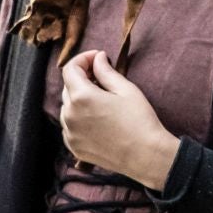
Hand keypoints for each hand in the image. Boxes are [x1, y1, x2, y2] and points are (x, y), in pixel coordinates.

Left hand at [59, 51, 177, 189]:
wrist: (145, 155)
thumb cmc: (140, 120)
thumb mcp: (126, 90)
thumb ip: (106, 71)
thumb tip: (97, 58)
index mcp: (82, 97)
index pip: (70, 69)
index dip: (83, 59)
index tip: (97, 58)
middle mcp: (69, 114)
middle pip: (68, 87)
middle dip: (83, 78)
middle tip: (103, 77)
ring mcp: (69, 132)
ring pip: (68, 107)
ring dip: (80, 99)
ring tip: (103, 101)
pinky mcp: (73, 146)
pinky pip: (70, 126)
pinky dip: (80, 118)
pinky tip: (99, 120)